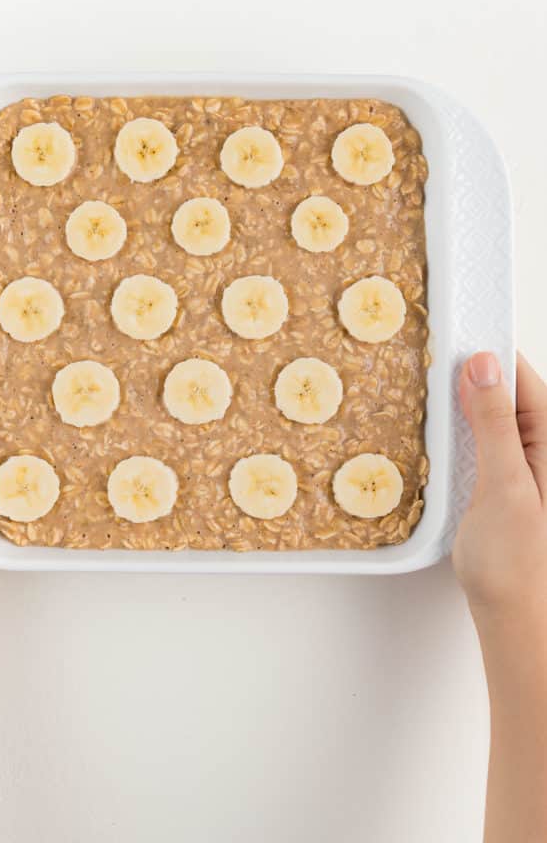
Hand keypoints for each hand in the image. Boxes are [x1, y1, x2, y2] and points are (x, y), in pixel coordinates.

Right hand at [453, 352, 546, 625]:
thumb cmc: (516, 564)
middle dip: (471, 381)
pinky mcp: (512, 479)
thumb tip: (484, 364)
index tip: (447, 341)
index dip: (486, 358)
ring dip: (465, 409)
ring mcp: (532, 464)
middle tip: (430, 375)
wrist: (517, 620)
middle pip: (509, 393)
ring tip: (432, 404)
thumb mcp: (503, 486)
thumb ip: (493, 423)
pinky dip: (465, 434)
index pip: (523, 378)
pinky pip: (489, 440)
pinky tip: (445, 438)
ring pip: (495, 415)